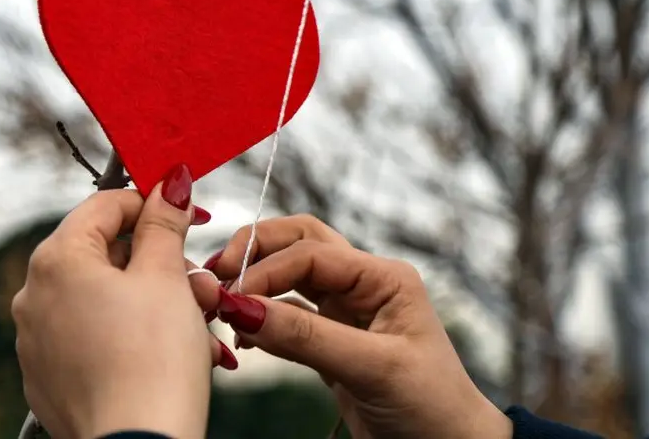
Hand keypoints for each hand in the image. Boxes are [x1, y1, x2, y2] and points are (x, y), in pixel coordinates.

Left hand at [12, 164, 226, 438]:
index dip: (154, 202)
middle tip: (204, 286)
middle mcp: (33, 295)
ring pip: (105, 299)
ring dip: (155, 302)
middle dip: (162, 265)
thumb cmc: (153, 360)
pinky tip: (170, 354)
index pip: (106, 204)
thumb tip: (169, 182)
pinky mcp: (48, 377)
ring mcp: (37, 340)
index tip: (190, 211)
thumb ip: (164, 223)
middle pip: (107, 255)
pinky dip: (131, 335)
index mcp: (57, 259)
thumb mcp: (166, 277)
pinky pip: (94, 337)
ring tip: (199, 326)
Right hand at [205, 215, 512, 438]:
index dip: (266, 270)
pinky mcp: (330, 339)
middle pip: (297, 243)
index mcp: (383, 276)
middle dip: (255, 253)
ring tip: (222, 306)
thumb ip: (306, 336)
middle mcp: (363, 284)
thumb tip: (241, 308)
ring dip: (255, 285)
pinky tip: (243, 337)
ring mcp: (345, 311)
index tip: (230, 297)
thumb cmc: (431, 405)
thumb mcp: (371, 367)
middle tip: (217, 274)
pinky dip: (261, 320)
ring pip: (288, 276)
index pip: (311, 252)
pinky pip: (286, 316)